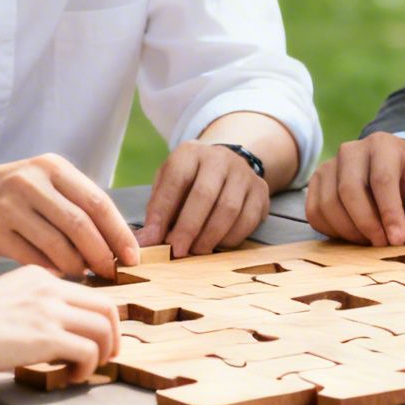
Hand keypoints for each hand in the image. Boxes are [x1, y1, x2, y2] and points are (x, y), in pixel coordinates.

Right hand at [0, 153, 137, 277]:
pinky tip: (61, 276)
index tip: (133, 257)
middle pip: (81, 224)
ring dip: (78, 266)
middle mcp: (32, 182)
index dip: (120, 233)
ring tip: (86, 276)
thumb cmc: (10, 193)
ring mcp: (10, 206)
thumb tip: (117, 244)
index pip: (98, 202)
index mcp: (52, 168)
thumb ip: (76, 205)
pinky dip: (52, 270)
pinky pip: (32, 257)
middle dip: (103, 254)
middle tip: (113, 273)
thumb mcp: (43, 183)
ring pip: (58, 244)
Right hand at [0, 267, 120, 380]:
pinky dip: (87, 367)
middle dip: (112, 335)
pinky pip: (89, 351)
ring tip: (84, 369)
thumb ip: (30, 305)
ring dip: (101, 354)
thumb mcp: (3, 298)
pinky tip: (70, 376)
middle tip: (106, 354)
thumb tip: (52, 329)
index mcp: (39, 277)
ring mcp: (50, 310)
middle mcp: (50, 288)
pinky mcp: (47, 336)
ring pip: (104, 329)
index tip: (96, 338)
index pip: (88, 293)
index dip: (99, 318)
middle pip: (107, 307)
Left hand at [142, 141, 268, 256]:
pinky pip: (247, 220)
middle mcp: (219, 158)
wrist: (229, 166)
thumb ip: (157, 210)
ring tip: (196, 251)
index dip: (163, 212)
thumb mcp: (169, 185)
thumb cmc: (191, 182)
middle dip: (188, 228)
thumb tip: (143, 241)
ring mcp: (243, 173)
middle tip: (177, 251)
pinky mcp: (261, 191)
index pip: (175, 180)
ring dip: (210, 236)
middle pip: (204, 195)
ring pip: (228, 209)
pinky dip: (230, 238)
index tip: (154, 239)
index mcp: (190, 153)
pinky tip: (217, 245)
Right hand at [304, 132, 404, 245]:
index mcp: (383, 145)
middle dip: (366, 224)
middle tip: (383, 244)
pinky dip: (331, 230)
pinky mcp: (317, 182)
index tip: (398, 239)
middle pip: (349, 190)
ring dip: (348, 230)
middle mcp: (351, 151)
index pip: (381, 180)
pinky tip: (353, 235)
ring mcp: (329, 165)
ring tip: (370, 241)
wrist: (395, 163)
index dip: (389, 213)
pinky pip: (314, 211)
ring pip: (328, 203)